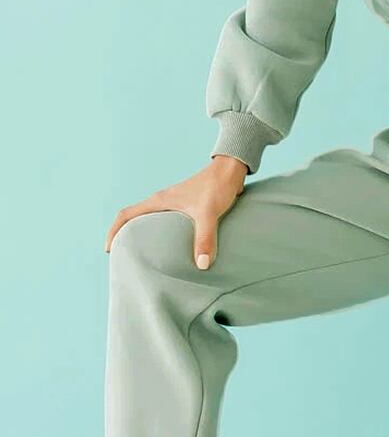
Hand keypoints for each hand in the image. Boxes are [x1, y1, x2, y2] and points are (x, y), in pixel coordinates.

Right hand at [104, 154, 248, 268]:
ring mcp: (174, 205)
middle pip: (135, 220)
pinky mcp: (187, 208)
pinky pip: (167, 224)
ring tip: (147, 259)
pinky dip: (164, 237)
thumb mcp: (209, 214)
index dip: (114, 231)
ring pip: (151, 222)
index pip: (126, 214)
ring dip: (145, 237)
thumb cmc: (217, 187)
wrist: (231, 172)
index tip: (109, 248)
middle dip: (126, 237)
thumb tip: (201, 265)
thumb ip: (205, 239)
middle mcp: (163, 202)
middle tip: (126, 258)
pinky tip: (174, 251)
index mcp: (160, 201)